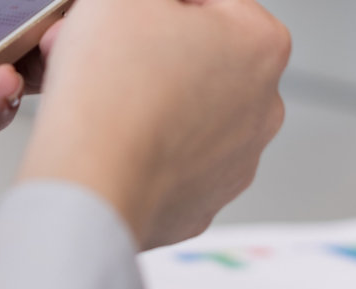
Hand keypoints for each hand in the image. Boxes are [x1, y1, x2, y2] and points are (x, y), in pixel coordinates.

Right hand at [18, 0, 289, 249]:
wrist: (91, 186)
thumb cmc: (111, 90)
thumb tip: (147, 6)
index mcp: (262, 43)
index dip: (149, 2)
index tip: (118, 15)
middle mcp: (265, 106)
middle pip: (200, 55)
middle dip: (150, 48)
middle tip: (98, 51)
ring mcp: (237, 161)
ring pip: (187, 109)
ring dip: (149, 97)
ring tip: (99, 98)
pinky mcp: (202, 203)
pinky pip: (171, 160)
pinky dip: (144, 149)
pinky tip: (110, 141)